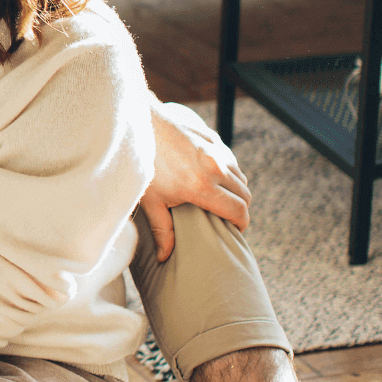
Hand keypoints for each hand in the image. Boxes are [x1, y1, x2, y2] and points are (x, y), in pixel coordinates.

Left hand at [141, 100, 251, 262]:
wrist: (137, 124)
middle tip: (227, 218)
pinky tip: (211, 176)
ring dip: (235, 189)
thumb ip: (162, 229)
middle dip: (240, 209)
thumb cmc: (140, 164)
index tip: (234, 231)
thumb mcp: (150, 200)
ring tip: (219, 198)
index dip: (241, 225)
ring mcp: (216, 150)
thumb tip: (164, 257)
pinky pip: (230, 159)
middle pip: (245, 195)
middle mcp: (215, 168)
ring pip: (240, 176)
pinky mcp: (212, 137)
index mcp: (202, 187)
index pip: (239, 211)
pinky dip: (228, 171)